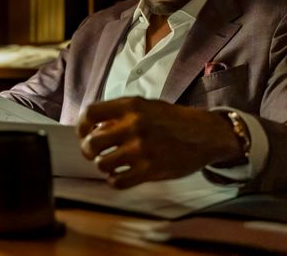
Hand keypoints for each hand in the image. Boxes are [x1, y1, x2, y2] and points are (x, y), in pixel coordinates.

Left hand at [77, 97, 240, 188]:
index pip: (90, 113)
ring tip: (111, 164)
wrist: (204, 133)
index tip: (84, 133)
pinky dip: (115, 180)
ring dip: (104, 166)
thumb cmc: (172, 119)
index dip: (82, 126)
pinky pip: (119, 181)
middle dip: (89, 150)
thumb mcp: (145, 106)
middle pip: (92, 142)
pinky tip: (120, 175)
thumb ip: (120, 114)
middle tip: (94, 153)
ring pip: (103, 164)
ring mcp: (142, 148)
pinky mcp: (151, 169)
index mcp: (130, 106)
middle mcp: (133, 125)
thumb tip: (94, 128)